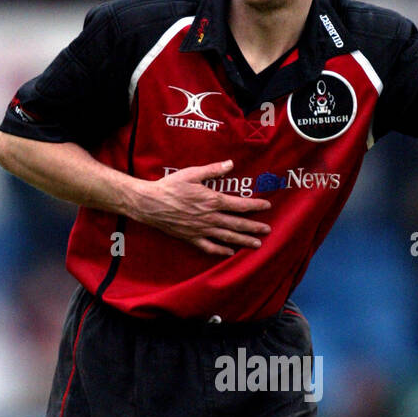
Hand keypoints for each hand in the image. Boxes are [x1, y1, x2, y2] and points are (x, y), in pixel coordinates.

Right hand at [131, 161, 271, 256]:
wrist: (149, 203)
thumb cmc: (170, 186)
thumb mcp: (192, 173)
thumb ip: (213, 170)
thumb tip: (231, 164)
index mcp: (212, 200)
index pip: (239, 204)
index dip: (255, 206)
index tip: (266, 206)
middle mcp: (209, 217)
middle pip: (237, 224)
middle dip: (254, 227)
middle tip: (267, 229)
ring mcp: (201, 230)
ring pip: (227, 237)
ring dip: (244, 241)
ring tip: (257, 244)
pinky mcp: (191, 238)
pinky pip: (209, 247)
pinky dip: (221, 251)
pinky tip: (230, 252)